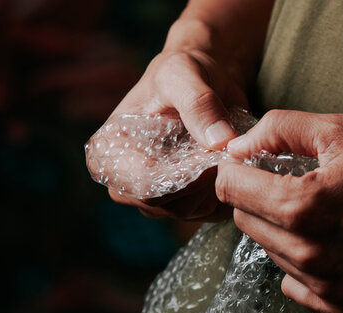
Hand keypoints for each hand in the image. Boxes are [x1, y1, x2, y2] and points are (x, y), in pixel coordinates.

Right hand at [105, 48, 245, 220]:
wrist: (209, 77)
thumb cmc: (185, 71)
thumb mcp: (184, 74)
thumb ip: (197, 103)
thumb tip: (218, 142)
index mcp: (109, 153)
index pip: (141, 186)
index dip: (182, 176)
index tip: (211, 153)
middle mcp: (128, 182)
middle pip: (166, 205)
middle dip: (203, 182)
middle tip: (228, 151)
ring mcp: (159, 197)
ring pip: (191, 211)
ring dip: (218, 185)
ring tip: (230, 151)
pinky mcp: (188, 202)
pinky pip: (212, 211)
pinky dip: (228, 190)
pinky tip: (233, 163)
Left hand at [215, 110, 342, 312]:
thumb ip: (279, 130)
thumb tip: (235, 146)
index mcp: (302, 207)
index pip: (230, 187)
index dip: (240, 168)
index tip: (257, 163)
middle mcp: (307, 254)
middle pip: (244, 221)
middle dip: (261, 198)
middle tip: (297, 184)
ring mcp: (324, 286)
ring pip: (270, 251)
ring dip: (284, 230)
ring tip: (326, 213)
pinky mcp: (339, 306)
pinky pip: (294, 282)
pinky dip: (303, 262)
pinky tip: (336, 243)